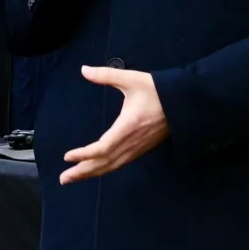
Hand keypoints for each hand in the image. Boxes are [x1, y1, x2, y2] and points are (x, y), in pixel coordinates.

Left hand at [60, 66, 167, 183]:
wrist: (185, 102)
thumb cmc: (158, 90)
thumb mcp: (132, 79)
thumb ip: (106, 75)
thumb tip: (83, 70)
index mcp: (128, 127)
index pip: (102, 148)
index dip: (84, 154)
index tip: (67, 156)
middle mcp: (132, 142)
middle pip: (105, 163)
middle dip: (83, 171)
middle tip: (63, 179)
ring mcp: (138, 148)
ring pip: (112, 166)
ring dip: (92, 173)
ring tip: (74, 178)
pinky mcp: (142, 149)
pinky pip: (120, 163)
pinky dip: (105, 169)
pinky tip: (96, 170)